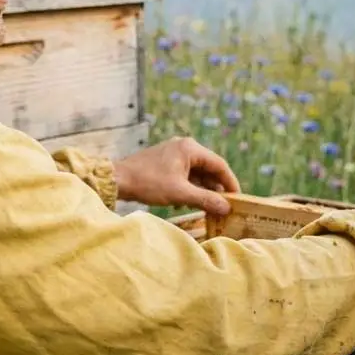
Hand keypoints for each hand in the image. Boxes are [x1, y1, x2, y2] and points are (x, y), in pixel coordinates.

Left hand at [112, 137, 239, 215]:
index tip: (238, 199)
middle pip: (209, 168)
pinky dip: (190, 188)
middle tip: (224, 207)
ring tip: (207, 208)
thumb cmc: (148, 183)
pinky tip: (188, 202)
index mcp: (190, 148)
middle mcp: (184, 147)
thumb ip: (205, 200)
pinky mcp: (166, 162)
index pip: (219, 165)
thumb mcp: (179, 193)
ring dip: (202, 190)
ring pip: (197, 173)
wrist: (117, 179)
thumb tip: (226, 208)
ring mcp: (174, 153)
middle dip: (216, 188)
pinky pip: (185, 174)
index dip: (230, 183)